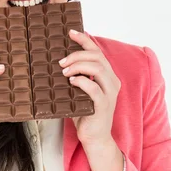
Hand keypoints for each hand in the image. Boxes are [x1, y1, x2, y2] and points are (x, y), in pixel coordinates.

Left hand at [58, 30, 120, 146]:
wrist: (95, 138)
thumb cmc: (85, 115)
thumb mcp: (81, 92)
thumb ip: (76, 78)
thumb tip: (58, 64)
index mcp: (108, 77)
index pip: (98, 52)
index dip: (85, 40)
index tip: (71, 32)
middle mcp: (112, 82)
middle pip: (98, 57)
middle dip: (77, 55)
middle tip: (61, 61)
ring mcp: (110, 93)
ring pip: (98, 69)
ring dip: (78, 66)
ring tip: (64, 72)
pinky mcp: (103, 105)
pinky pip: (94, 88)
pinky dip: (81, 81)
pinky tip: (71, 82)